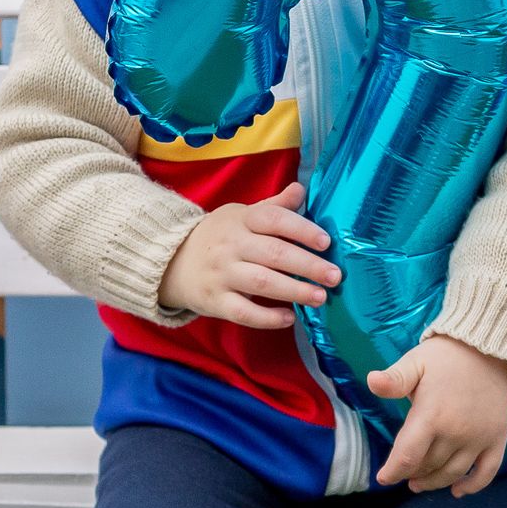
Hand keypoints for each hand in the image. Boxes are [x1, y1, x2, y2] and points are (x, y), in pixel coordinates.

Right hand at [159, 180, 341, 330]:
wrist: (171, 262)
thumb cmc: (218, 237)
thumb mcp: (241, 214)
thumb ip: (273, 207)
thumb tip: (301, 189)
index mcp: (241, 220)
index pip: (274, 220)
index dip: (302, 230)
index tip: (325, 242)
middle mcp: (231, 245)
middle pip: (274, 254)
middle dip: (308, 265)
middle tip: (335, 276)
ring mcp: (222, 274)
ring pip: (262, 283)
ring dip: (294, 291)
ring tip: (321, 297)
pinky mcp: (215, 301)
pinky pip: (244, 312)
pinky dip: (267, 318)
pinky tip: (289, 318)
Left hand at [369, 336, 506, 497]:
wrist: (491, 349)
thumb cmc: (446, 356)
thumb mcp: (416, 362)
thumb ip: (395, 378)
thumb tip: (371, 381)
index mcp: (432, 415)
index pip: (407, 456)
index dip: (393, 472)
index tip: (383, 478)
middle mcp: (456, 433)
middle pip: (428, 466)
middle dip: (411, 474)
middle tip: (403, 474)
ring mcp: (479, 438)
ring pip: (453, 473)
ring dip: (434, 482)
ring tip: (420, 483)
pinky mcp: (498, 439)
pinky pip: (486, 472)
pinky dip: (473, 486)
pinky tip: (457, 491)